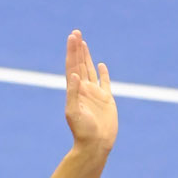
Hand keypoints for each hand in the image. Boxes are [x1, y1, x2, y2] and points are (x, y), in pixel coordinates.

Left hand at [63, 30, 116, 153]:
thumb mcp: (74, 113)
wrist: (95, 145)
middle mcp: (83, 90)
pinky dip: (103, 73)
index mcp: (75, 91)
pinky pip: (104, 82)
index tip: (72, 37)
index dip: (72, 51)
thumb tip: (74, 75)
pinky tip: (102, 65)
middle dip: (77, 49)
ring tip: (83, 43)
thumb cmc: (83, 132)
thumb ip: (73, 93)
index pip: (72, 66)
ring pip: (90, 70)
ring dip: (86, 56)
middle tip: (75, 32)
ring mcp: (95, 94)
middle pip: (80, 64)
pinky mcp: (106, 100)